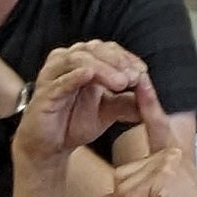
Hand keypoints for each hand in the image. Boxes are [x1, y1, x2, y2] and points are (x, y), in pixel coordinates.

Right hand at [16, 38, 151, 167]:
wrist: (49, 146)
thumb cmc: (74, 122)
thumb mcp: (108, 112)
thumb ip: (127, 102)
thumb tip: (153, 99)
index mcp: (83, 61)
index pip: (107, 50)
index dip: (125, 58)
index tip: (142, 72)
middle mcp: (66, 61)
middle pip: (94, 50)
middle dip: (117, 62)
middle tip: (134, 77)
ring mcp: (52, 75)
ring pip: (78, 60)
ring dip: (102, 68)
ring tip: (120, 82)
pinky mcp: (43, 93)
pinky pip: (60, 81)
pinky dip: (75, 76)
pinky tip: (89, 76)